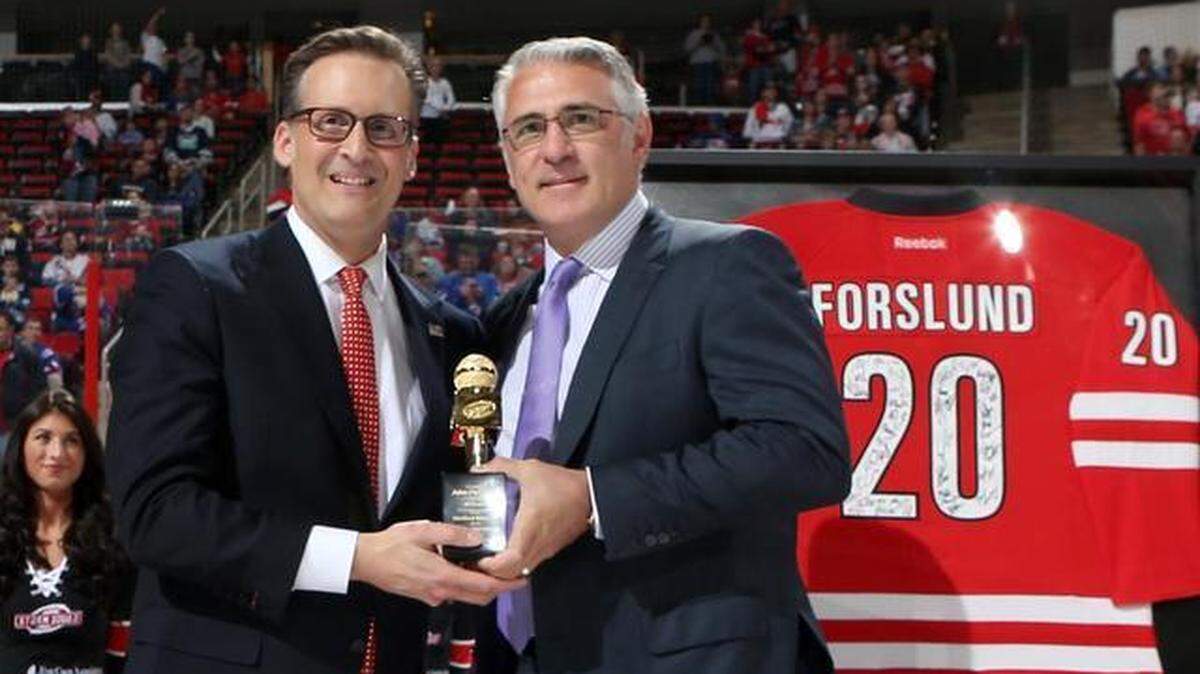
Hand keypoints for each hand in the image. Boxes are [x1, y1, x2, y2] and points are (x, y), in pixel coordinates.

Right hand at [350, 520, 523, 605]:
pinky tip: (464, 565)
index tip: (521, 579)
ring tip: (490, 564)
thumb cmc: (391, 544)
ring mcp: (432, 595)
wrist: (365, 560)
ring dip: (481, 585)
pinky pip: (452, 592)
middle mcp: (440, 591)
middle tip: (512, 573)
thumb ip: (452, 533)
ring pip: (466, 596)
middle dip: (498, 588)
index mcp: (442, 576)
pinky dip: (464, 583)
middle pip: (478, 596)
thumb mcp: (423, 530)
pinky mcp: (425, 594)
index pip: (482, 587)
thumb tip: (476, 537)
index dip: (505, 585)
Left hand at [474, 457, 591, 579]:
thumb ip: (502, 467)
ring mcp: (546, 550)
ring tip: (490, 552)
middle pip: (512, 574)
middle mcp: (537, 546)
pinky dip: (517, 561)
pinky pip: (530, 562)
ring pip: (521, 571)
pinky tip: (509, 544)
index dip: (491, 566)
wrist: (592, 494)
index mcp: (529, 529)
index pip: (509, 563)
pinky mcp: (552, 549)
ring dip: (505, 568)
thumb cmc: (561, 485)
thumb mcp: (529, 470)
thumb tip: (479, 469)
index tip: (479, 556)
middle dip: (493, 571)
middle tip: (479, 556)